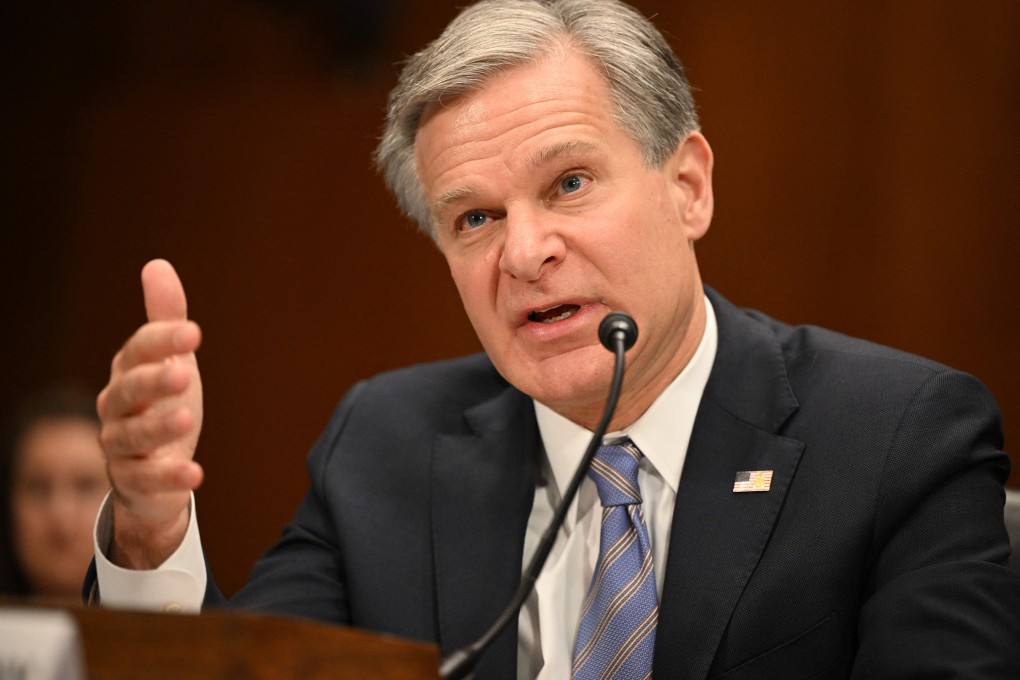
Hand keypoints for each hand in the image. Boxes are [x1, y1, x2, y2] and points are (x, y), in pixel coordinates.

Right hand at [97, 259, 203, 567]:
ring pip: (132, 436)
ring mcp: (121, 446)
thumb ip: (166, 319)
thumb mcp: (171, 361)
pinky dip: (170, 477)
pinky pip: (147, 480)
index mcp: (127, 372)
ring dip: (159, 428)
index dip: (163, 340)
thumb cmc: (162, 404)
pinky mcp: (134, 481)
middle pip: (129, 392)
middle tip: (185, 373)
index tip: (195, 332)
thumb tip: (157, 264)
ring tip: (188, 420)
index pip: (139, 350)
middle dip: (154, 381)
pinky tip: (196, 474)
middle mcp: (117, 408)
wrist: (152, 469)